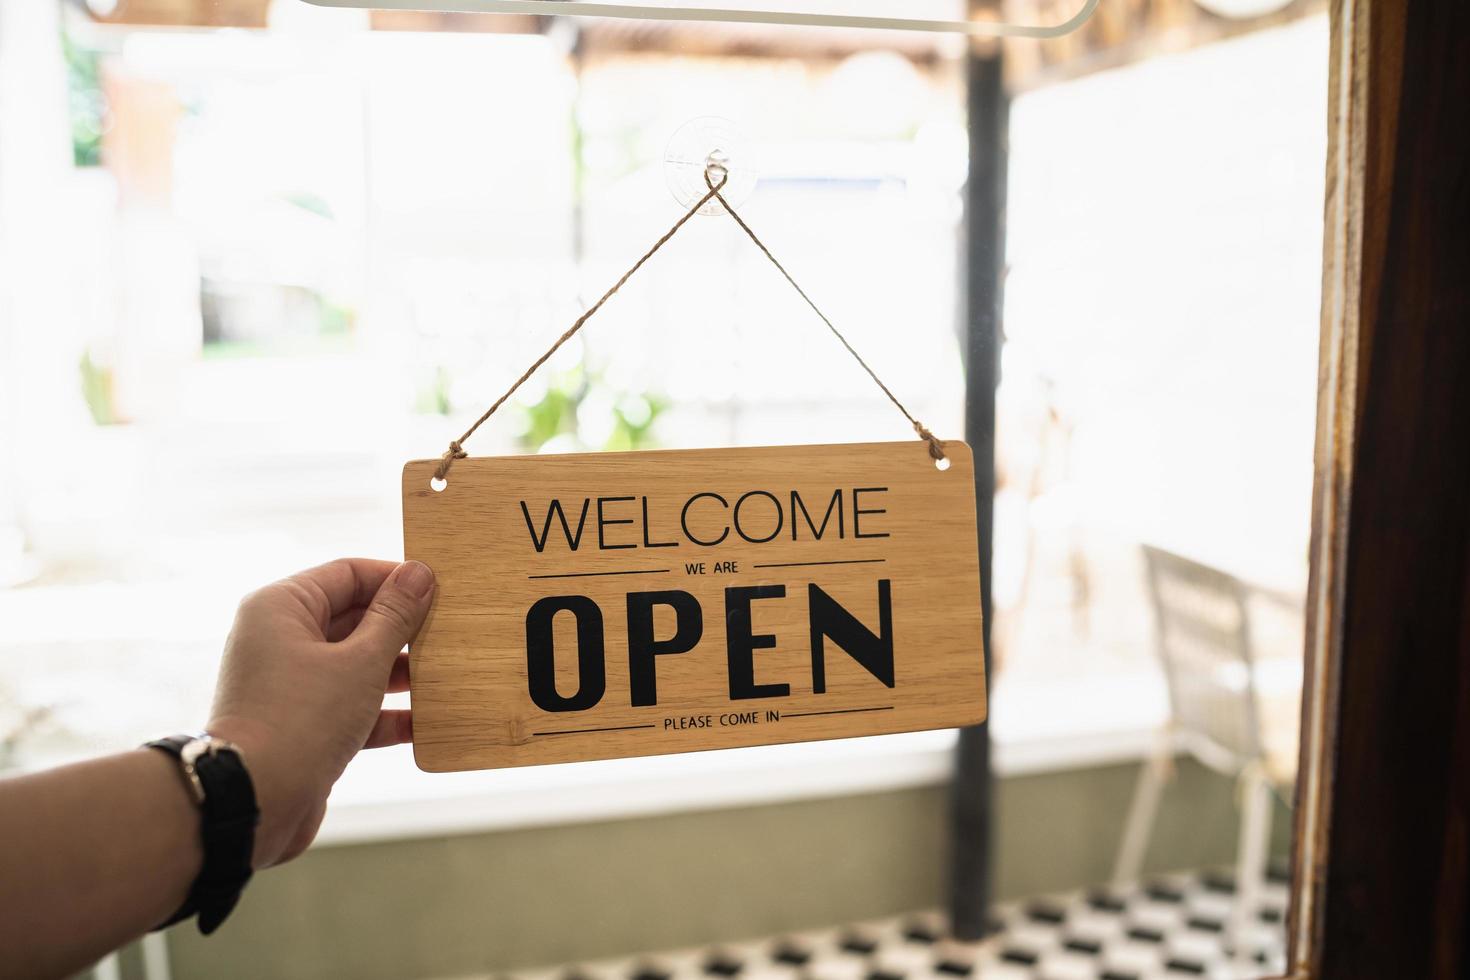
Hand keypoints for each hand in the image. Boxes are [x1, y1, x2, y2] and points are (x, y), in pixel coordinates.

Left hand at [206, 559, 434, 867]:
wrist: (254, 803)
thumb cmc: (299, 720)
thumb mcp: (360, 661)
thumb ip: (394, 617)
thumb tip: (419, 573)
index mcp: (282, 607)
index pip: (348, 574)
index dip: (395, 579)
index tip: (438, 590)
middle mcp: (279, 639)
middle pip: (352, 618)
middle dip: (400, 628)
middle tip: (447, 633)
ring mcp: (290, 684)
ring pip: (354, 664)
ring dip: (398, 673)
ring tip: (442, 676)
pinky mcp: (301, 724)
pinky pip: (349, 705)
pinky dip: (383, 712)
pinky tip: (422, 722)